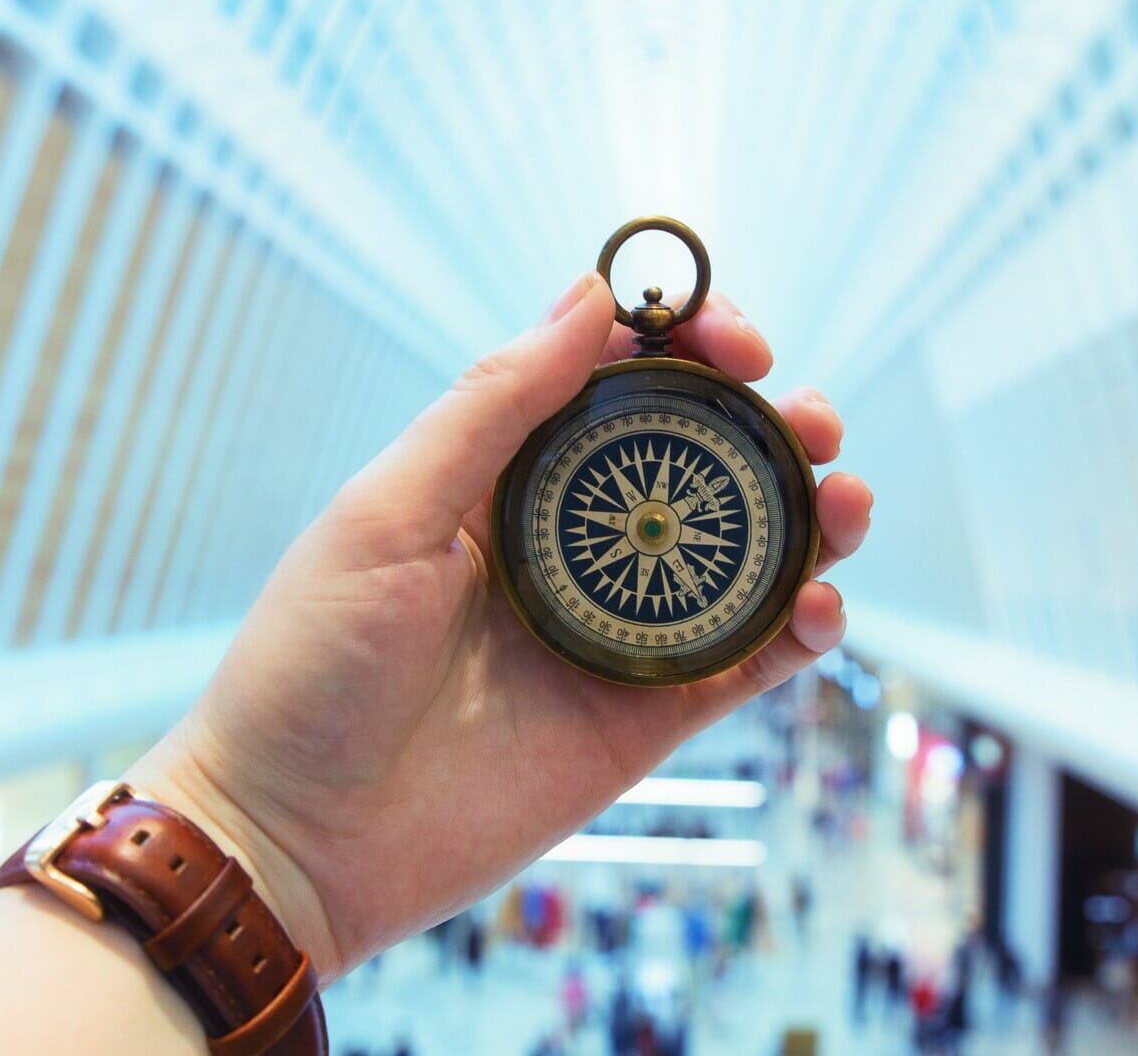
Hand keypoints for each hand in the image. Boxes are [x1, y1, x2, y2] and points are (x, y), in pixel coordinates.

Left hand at [130, 273, 871, 979]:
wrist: (294, 844)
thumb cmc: (311, 667)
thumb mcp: (385, 515)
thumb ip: (493, 406)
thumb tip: (592, 293)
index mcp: (506, 474)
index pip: (621, 377)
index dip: (691, 342)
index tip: (738, 342)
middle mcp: (574, 539)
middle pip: (704, 458)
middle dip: (773, 425)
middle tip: (809, 423)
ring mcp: (618, 626)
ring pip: (746, 553)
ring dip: (812, 516)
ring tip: (843, 501)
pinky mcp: (647, 714)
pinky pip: (748, 660)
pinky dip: (802, 630)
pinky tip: (819, 607)